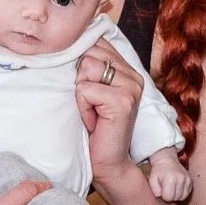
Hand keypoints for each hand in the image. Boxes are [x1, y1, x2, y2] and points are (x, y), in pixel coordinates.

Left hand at [76, 49, 149, 191]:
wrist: (108, 163)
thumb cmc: (95, 127)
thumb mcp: (92, 91)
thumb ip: (90, 65)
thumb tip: (72, 41)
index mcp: (128, 68)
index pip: (96, 43)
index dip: (81, 65)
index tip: (89, 91)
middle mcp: (134, 75)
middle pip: (89, 54)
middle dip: (81, 80)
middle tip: (91, 104)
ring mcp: (131, 87)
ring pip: (86, 68)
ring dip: (81, 94)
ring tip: (92, 111)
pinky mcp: (123, 101)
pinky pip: (85, 89)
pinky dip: (82, 107)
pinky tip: (94, 120)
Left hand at [145, 148, 193, 202]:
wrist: (167, 160)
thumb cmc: (158, 171)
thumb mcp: (152, 180)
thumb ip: (155, 191)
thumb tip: (162, 197)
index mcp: (170, 179)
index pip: (168, 198)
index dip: (164, 196)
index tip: (162, 190)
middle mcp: (181, 179)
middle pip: (176, 198)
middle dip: (170, 196)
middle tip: (167, 189)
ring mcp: (187, 179)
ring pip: (183, 197)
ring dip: (176, 195)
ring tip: (172, 188)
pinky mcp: (191, 180)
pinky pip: (187, 193)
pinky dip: (182, 193)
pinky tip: (177, 187)